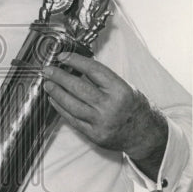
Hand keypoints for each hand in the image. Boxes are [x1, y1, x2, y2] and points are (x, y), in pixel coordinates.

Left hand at [43, 52, 167, 179]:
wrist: (145, 135)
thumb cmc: (134, 106)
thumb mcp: (125, 87)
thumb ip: (103, 79)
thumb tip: (77, 65)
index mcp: (120, 90)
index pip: (93, 70)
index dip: (76, 61)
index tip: (62, 56)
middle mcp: (110, 106)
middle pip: (79, 88)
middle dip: (60, 77)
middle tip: (48, 70)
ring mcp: (101, 122)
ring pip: (72, 105)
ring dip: (57, 93)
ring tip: (48, 84)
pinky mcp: (94, 135)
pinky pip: (72, 120)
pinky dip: (61, 109)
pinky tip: (53, 100)